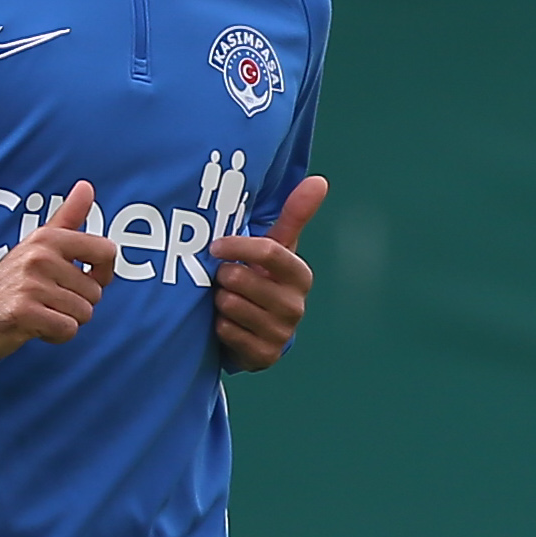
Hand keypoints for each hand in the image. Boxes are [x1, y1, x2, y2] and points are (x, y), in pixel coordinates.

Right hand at [0, 182, 110, 359]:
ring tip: (42, 311)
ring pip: (83, 313)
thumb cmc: (14, 280)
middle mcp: (40, 257)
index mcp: (48, 238)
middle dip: (77, 304)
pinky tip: (37, 327)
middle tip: (49, 300)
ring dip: (66, 320)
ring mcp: (30, 284)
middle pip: (95, 292)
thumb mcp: (39, 244)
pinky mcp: (24, 312)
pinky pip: (67, 330)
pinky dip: (56, 335)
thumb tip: (86, 186)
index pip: (106, 251)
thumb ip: (67, 218)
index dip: (103, 273)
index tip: (84, 278)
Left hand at [211, 174, 324, 370]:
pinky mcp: (264, 356)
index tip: (215, 246)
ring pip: (232, 306)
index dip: (237, 246)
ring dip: (219, 301)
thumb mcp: (277, 248)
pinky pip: (228, 333)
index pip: (270, 252)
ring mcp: (280, 333)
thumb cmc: (264, 279)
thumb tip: (320, 180)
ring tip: (224, 298)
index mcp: (299, 275)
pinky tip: (225, 322)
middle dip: (223, 276)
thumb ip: (295, 214)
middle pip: (243, 279)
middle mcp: (295, 306)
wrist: (258, 330)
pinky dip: (219, 326)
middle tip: (220, 277)